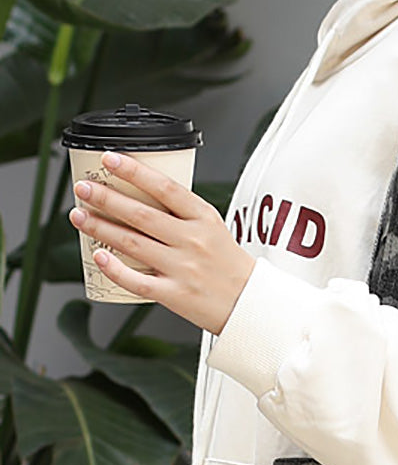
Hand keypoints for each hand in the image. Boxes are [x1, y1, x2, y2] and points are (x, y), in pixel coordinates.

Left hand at [68, 150, 254, 334]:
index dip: (134, 171)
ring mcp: (183, 269)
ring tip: (80, 216)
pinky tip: (98, 257)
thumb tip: (140, 194)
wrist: (250, 304)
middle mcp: (193, 241)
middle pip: (140, 214)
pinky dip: (115, 268)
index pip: (165, 187)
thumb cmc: (229, 266)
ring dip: (100, 227)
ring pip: (132, 243)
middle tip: (84, 189)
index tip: (109, 160)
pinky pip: (138, 281)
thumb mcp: (214, 228)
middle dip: (106, 198)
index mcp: (204, 219)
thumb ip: (183, 213)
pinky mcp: (176, 295)